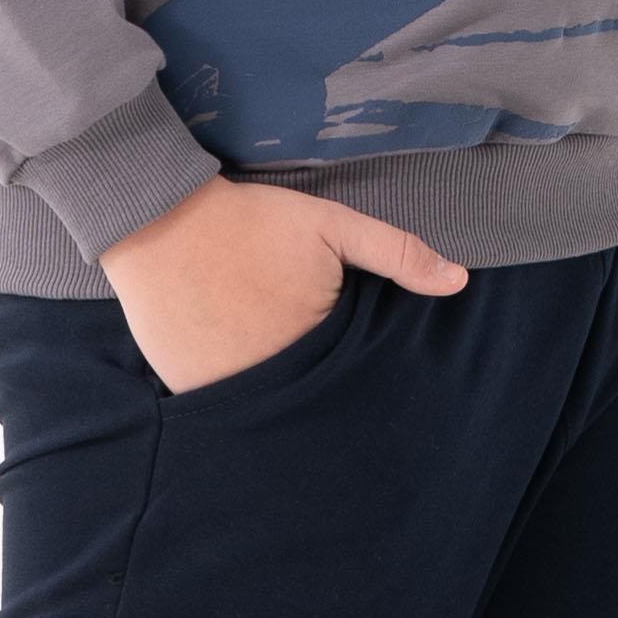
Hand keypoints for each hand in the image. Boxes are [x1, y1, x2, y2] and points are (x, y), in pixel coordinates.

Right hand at [102, 173, 469, 394]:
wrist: (157, 216)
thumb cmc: (251, 220)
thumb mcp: (331, 225)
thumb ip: (397, 254)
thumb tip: (460, 282)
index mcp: (312, 344)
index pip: (347, 371)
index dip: (346, 353)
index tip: (331, 328)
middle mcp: (267, 378)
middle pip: (307, 392)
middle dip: (310, 374)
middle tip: (289, 331)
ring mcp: (222, 387)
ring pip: (264, 401)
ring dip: (270, 383)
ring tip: (259, 340)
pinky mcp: (185, 386)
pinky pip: (221, 398)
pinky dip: (229, 382)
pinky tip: (227, 347)